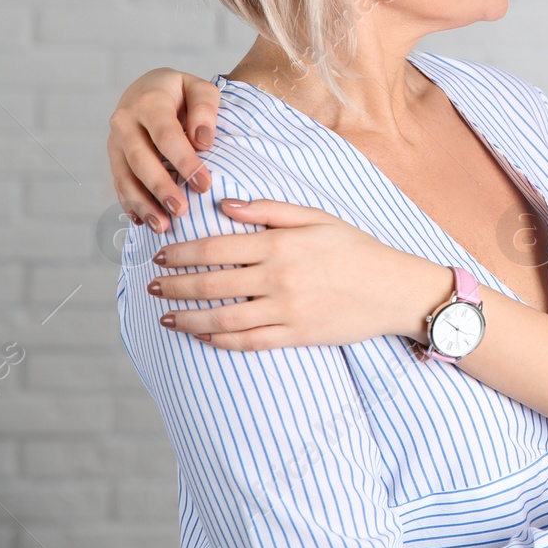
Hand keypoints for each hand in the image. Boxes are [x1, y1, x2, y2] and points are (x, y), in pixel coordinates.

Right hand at [107, 67, 219, 230]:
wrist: (149, 89)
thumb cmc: (182, 93)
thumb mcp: (200, 89)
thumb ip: (205, 109)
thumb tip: (203, 141)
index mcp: (148, 102)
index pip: (166, 136)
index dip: (185, 162)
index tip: (205, 185)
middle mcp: (124, 122)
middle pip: (141, 160)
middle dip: (161, 188)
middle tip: (181, 212)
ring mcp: (115, 142)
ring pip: (125, 177)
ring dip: (142, 204)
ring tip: (163, 226)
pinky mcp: (113, 158)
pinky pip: (119, 184)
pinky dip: (130, 204)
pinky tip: (144, 222)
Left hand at [147, 199, 454, 350]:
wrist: (395, 289)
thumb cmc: (357, 249)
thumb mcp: (318, 217)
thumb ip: (270, 209)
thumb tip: (226, 205)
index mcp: (281, 244)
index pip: (216, 247)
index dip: (181, 253)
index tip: (160, 256)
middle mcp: (279, 278)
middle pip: (210, 284)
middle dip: (173, 286)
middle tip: (151, 286)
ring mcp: (286, 310)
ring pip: (222, 318)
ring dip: (186, 318)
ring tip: (166, 317)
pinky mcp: (296, 335)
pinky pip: (248, 341)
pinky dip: (219, 340)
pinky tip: (202, 335)